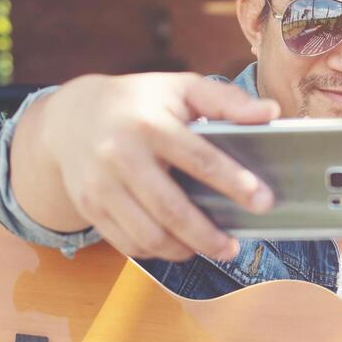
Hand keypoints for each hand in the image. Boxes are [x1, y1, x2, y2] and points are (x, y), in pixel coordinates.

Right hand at [29, 73, 278, 260]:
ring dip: (185, 250)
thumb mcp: (181, 89)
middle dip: (208, 235)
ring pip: (148, 235)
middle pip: (171, 209)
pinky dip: (157, 252)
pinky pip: (127, 243)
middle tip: (235, 247)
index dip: (234, 183)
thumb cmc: (139, 103)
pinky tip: (177, 245)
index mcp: (149, 124)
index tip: (263, 202)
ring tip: (210, 248)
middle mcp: (120, 155)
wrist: (71, 117)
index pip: (199, 159)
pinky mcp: (89, 206)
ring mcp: (100, 185)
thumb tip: (270, 114)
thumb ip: (226, 101)